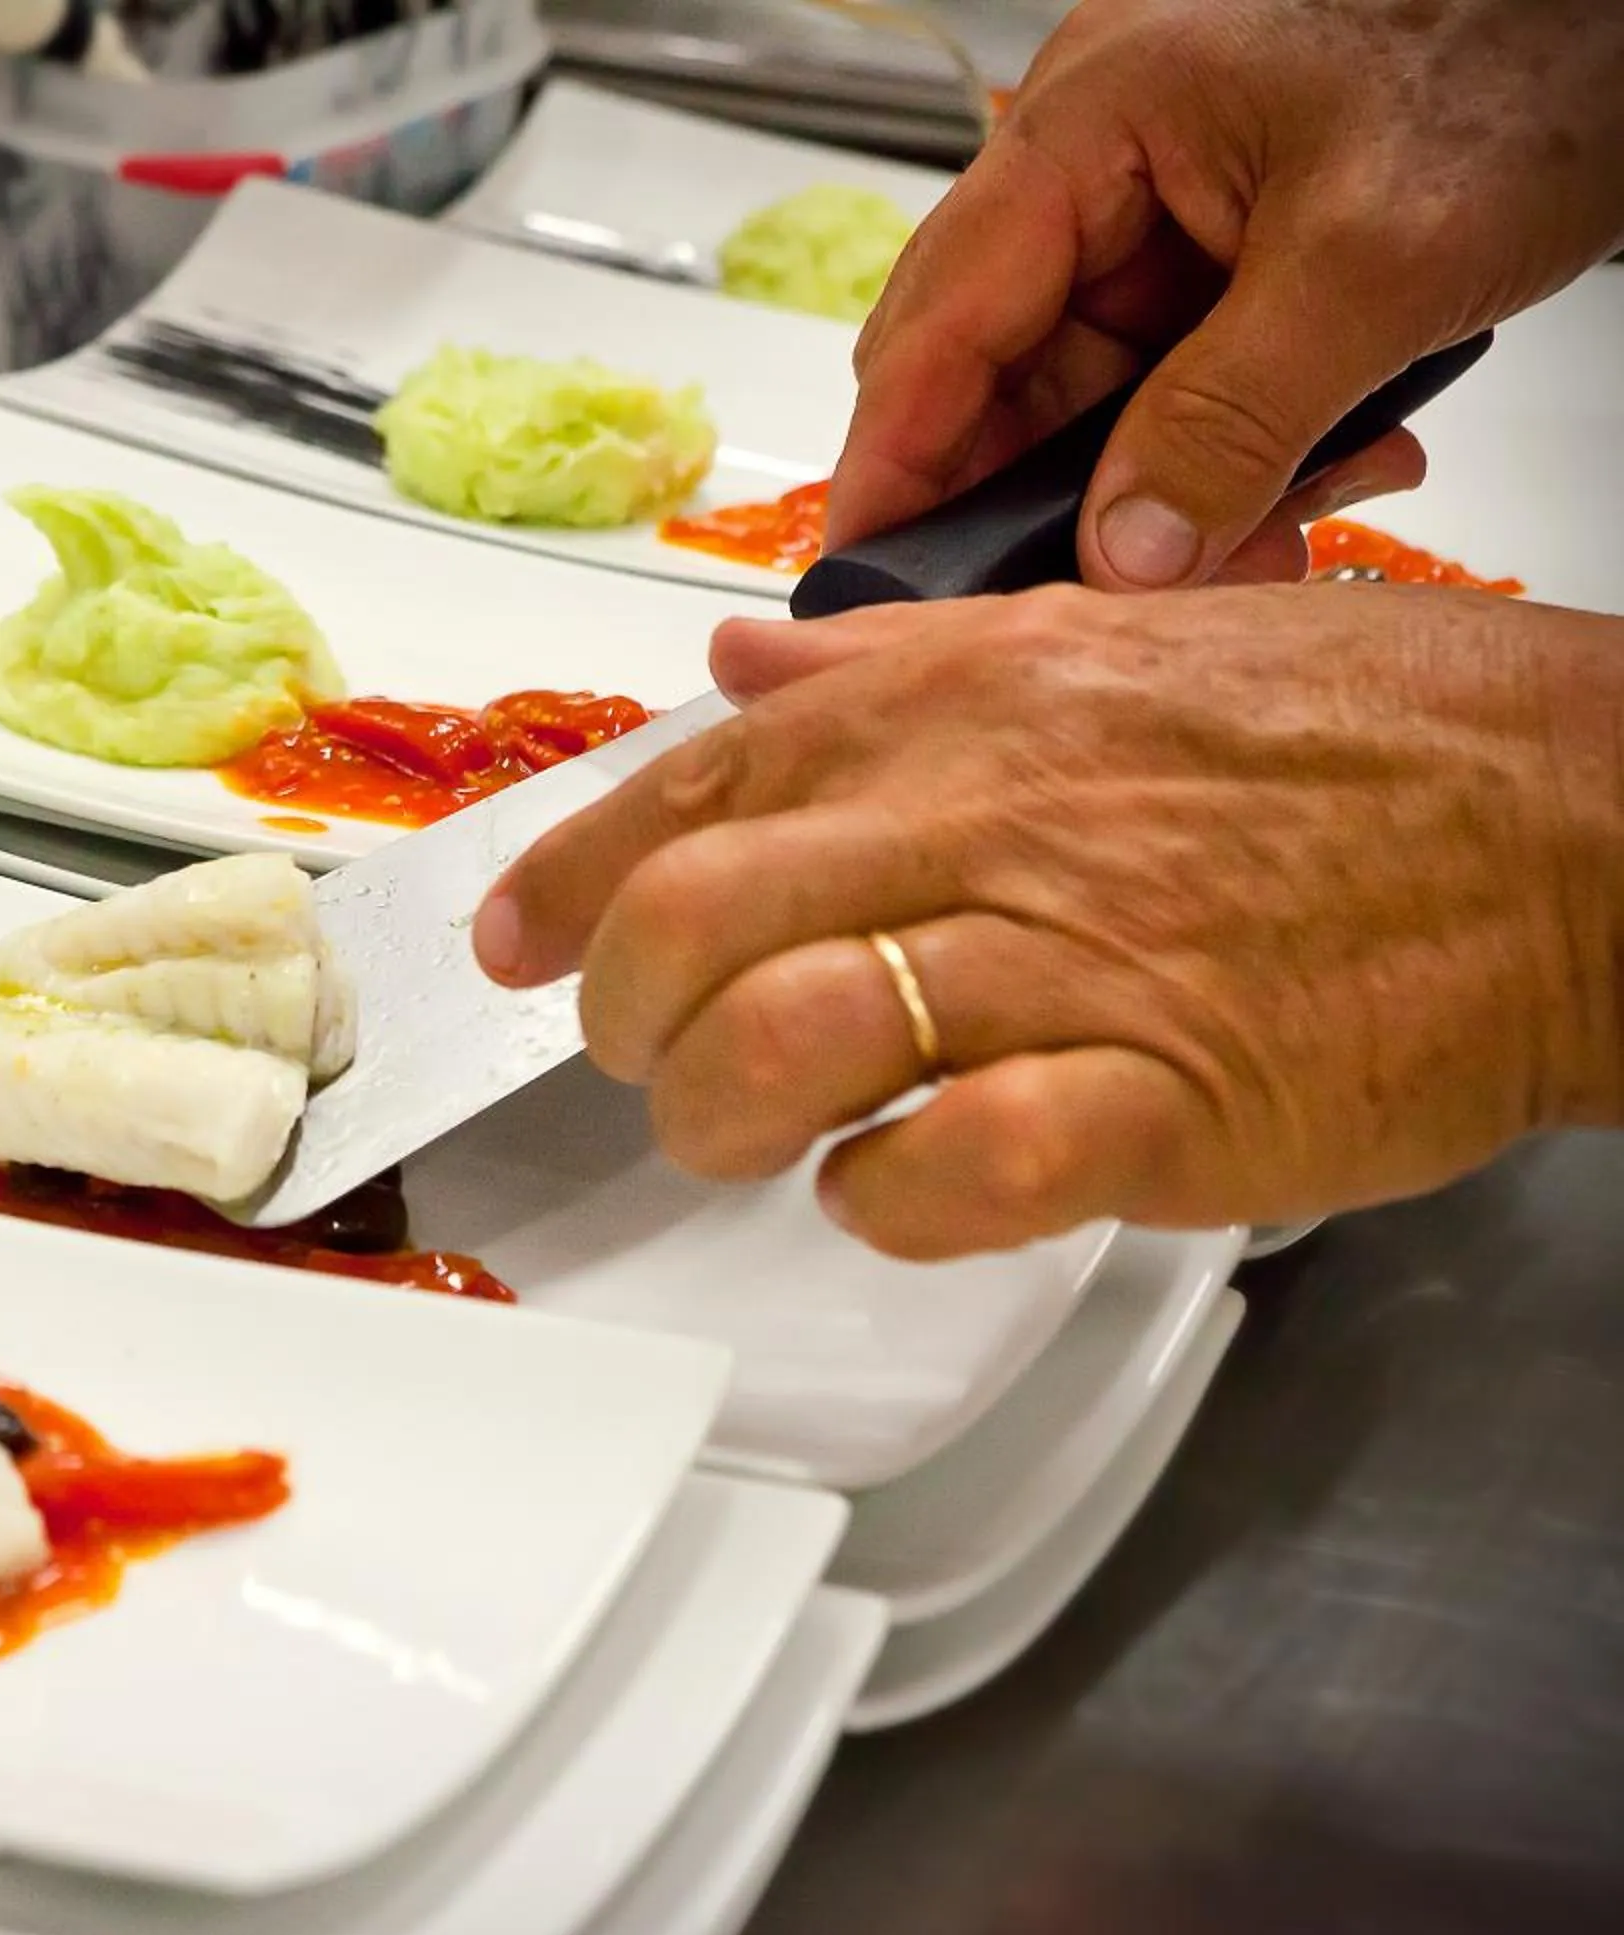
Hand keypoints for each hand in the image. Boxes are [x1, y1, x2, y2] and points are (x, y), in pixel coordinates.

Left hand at [472, 586, 1623, 1258]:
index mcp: (959, 702)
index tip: (513, 939)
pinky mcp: (1157, 1100)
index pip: (686, 785)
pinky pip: (943, 1172)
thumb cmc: (1369, 740)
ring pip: (776, 1044)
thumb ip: (902, 664)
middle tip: (646, 1056)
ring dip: (721, 1114)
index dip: (564, 878)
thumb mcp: (1118, 635)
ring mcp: (1067, 960)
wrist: (1583, 827)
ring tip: (751, 1133)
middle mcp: (983, 816)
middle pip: (687, 925)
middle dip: (623, 1015)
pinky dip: (878, 1202)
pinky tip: (888, 1188)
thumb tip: (738, 675)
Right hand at [830, 0, 1623, 588]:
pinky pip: (1182, 371)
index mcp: (1089, 122)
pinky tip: (1321, 474)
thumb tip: (1120, 558)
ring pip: (1100, 388)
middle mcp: (1101, 156)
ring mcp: (1163, 194)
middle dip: (1061, 498)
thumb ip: (1228, 423)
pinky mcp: (1227, 235)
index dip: (897, 465)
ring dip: (1170, 484)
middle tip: (1110, 599)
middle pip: (1005, 369)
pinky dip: (1236, 443)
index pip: (937, 322)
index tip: (872, 582)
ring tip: (1280, 533)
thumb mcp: (1368, 266)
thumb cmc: (1518, 54)